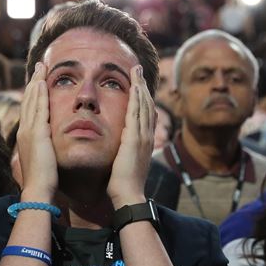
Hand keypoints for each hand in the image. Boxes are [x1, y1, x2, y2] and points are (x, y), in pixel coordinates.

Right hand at [16, 62, 57, 202]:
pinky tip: (43, 83)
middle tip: (38, 66)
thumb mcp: (41, 159)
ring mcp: (29, 131)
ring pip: (32, 101)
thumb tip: (46, 146)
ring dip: (36, 82)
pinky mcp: (38, 134)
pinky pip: (39, 109)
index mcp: (26, 136)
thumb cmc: (42, 179)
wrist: (38, 190)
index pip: (29, 109)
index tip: (38, 80)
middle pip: (29, 100)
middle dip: (34, 82)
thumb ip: (42, 149)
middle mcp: (24, 130)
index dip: (33, 93)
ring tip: (41, 68)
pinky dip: (40, 95)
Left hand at [107, 65, 155, 208]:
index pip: (145, 114)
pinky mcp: (135, 139)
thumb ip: (123, 154)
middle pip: (147, 105)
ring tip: (136, 70)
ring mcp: (143, 136)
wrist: (128, 195)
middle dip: (143, 86)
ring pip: (144, 105)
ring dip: (141, 86)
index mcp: (143, 142)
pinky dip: (138, 98)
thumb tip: (119, 151)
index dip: (143, 98)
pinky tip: (135, 85)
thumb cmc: (122, 185)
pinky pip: (137, 113)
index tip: (139, 85)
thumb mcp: (124, 164)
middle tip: (139, 69)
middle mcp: (147, 136)